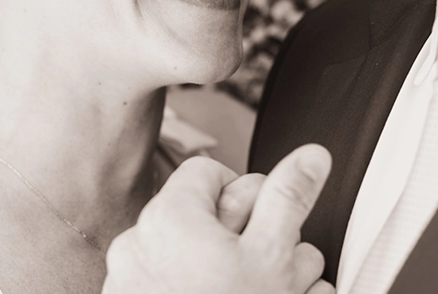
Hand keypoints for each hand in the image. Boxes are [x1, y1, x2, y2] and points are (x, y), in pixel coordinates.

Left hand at [102, 145, 333, 293]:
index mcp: (168, 216)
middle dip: (239, 241)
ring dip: (221, 274)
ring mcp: (126, 284)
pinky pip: (164, 288)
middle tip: (268, 273)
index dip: (245, 196)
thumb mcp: (273, 259)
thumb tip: (311, 155)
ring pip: (185, 260)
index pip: (209, 174)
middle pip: (200, 218)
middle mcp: (137, 245)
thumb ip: (289, 198)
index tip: (264, 228)